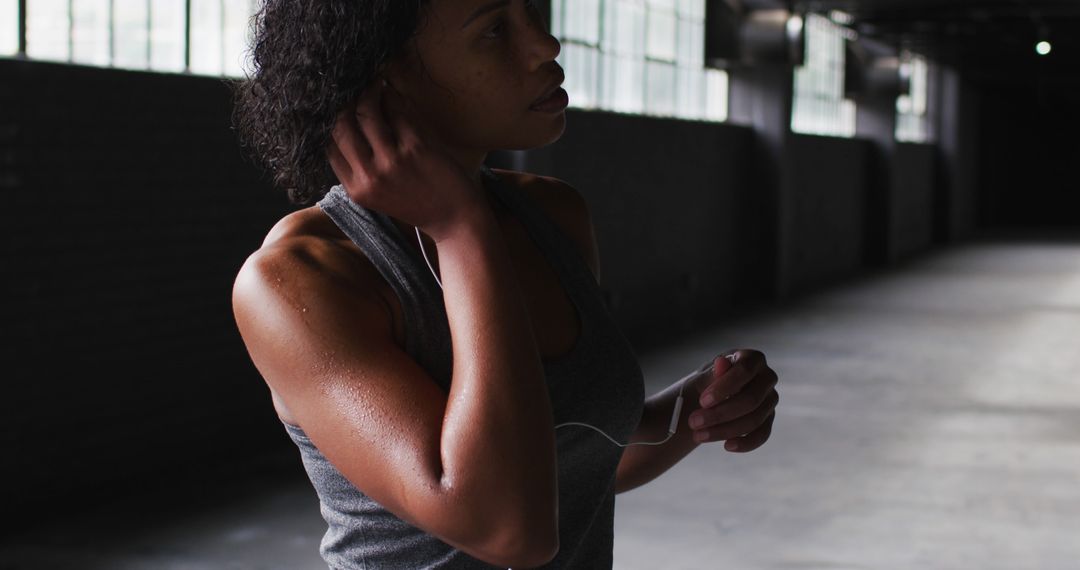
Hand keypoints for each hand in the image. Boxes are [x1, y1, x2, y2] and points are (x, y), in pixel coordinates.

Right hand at [326, 79, 485, 241]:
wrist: (454, 219)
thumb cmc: (418, 203)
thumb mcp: (379, 196)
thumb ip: (360, 169)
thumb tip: (343, 126)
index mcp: (356, 189)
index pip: (329, 146)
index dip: (330, 120)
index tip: (337, 104)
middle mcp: (369, 176)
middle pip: (341, 126)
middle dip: (345, 101)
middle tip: (352, 86)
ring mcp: (392, 162)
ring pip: (367, 113)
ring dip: (369, 92)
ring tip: (373, 83)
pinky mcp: (416, 149)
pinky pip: (398, 112)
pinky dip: (393, 97)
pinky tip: (393, 92)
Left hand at [686, 350, 778, 451]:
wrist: (710, 399)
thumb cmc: (708, 382)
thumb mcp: (705, 376)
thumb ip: (713, 373)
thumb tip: (721, 363)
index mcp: (752, 359)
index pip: (744, 371)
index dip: (724, 388)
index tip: (702, 402)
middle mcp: (767, 378)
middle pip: (750, 399)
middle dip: (720, 414)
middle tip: (693, 422)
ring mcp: (770, 400)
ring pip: (754, 420)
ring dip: (725, 430)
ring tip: (699, 435)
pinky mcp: (769, 419)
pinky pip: (762, 435)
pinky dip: (745, 443)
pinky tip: (726, 446)